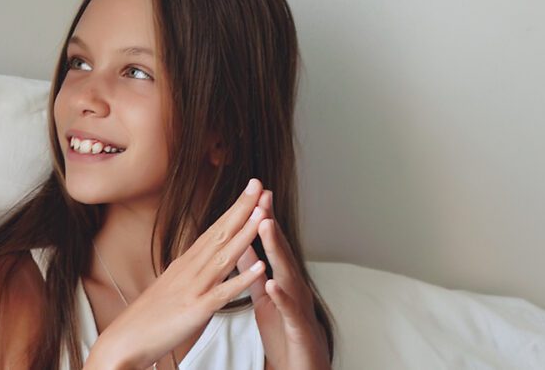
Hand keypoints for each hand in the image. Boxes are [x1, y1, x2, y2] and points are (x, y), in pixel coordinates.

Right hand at [86, 179, 269, 369]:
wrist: (124, 339)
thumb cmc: (148, 318)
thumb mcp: (171, 286)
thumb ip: (188, 272)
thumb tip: (199, 259)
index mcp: (186, 264)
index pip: (214, 230)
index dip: (233, 209)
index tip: (249, 190)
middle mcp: (190, 270)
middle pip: (220, 233)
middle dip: (242, 209)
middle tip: (259, 184)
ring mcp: (193, 288)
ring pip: (224, 256)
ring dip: (245, 233)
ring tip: (263, 213)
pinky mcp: (196, 310)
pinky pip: (223, 292)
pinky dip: (242, 278)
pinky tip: (259, 267)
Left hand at [237, 181, 330, 369]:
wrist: (302, 366)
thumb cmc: (285, 331)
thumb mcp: (264, 295)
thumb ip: (254, 269)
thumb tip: (242, 242)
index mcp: (282, 278)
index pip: (271, 244)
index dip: (263, 218)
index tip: (255, 192)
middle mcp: (293, 287)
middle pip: (281, 250)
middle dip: (271, 224)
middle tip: (262, 198)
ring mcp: (298, 305)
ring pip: (288, 273)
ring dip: (276, 250)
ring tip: (265, 226)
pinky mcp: (298, 327)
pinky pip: (289, 310)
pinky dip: (282, 296)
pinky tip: (272, 283)